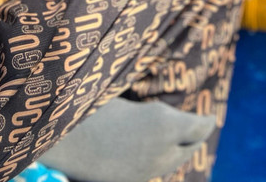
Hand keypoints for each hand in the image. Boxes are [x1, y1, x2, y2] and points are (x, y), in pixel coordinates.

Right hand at [36, 98, 214, 181]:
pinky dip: (158, 161)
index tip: (208, 116)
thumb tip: (168, 111)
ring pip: (172, 163)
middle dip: (195, 136)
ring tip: (180, 139)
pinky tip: (152, 152)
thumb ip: (152, 108)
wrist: (57, 137)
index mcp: (163, 124)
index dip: (205, 121)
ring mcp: (144, 171)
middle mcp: (160, 152)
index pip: (199, 128)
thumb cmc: (89, 102)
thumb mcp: (126, 95)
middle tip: (199, 126)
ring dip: (178, 150)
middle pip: (190, 148)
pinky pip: (152, 170)